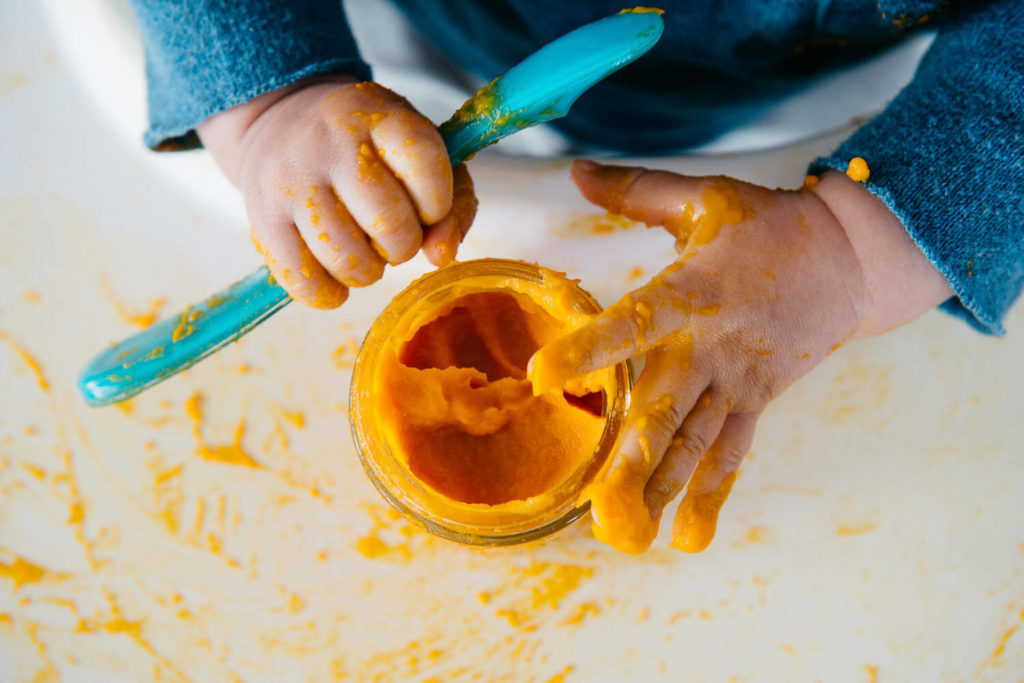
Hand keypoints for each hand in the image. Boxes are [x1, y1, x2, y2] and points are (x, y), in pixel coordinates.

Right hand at [197, 77, 476, 307]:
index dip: (437, 202)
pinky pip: (306, 282)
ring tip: (363, 252)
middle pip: (389, 223)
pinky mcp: (263, 219)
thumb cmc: (366, 148)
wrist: (279, 122)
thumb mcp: (417, 154)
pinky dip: (330, 294)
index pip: (425, 165)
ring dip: (369, 272)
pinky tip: (334, 277)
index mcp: (379, 115)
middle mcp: (331, 142)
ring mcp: (291, 181)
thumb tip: (440, 256)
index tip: (427, 206)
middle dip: (403, 245)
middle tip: (391, 235)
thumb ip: (452, 206)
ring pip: (351, 261)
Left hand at [529, 161, 952, 553]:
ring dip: (664, 492)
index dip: (589, 348)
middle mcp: (712, 344)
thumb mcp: (703, 197)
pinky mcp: (758, 400)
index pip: (633, 321)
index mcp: (692, 290)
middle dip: (633, 461)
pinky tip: (687, 538)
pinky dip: (711, 495)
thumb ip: (635, 189)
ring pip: (697, 443)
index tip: (542, 377)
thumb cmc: (767, 225)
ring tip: (632, 538)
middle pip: (668, 408)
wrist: (851, 259)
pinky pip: (732, 454)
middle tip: (599, 511)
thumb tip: (574, 168)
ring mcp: (738, 380)